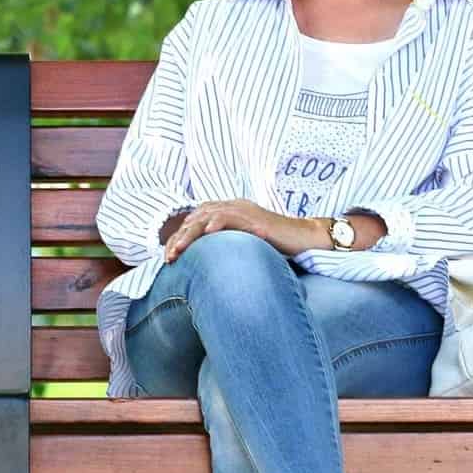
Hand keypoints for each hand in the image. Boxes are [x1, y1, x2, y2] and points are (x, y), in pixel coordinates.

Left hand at [163, 199, 307, 261]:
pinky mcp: (254, 216)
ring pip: (207, 217)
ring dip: (189, 235)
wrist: (304, 237)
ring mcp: (243, 210)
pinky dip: (217, 223)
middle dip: (179, 238)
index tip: (169, 257)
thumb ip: (226, 247)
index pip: (195, 220)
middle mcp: (233, 207)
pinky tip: (207, 233)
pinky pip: (230, 216)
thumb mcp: (245, 245)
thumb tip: (206, 265)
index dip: (179, 237)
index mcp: (229, 211)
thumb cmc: (277, 246)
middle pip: (196, 218)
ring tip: (177, 251)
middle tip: (168, 258)